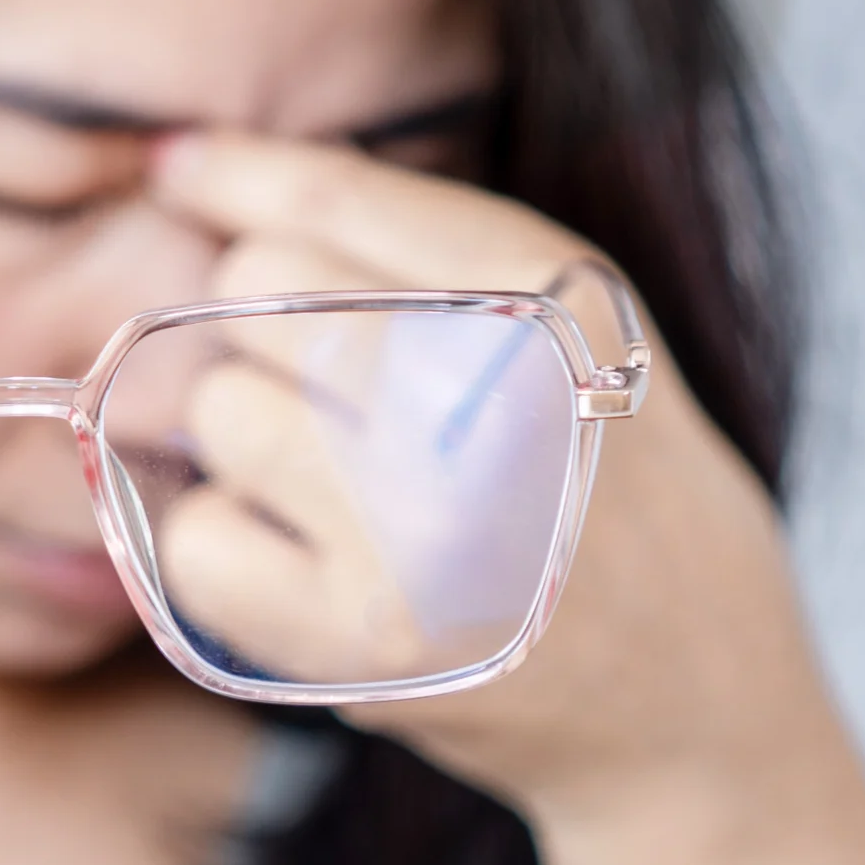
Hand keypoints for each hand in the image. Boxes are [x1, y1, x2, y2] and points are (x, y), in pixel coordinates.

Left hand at [145, 132, 822, 826]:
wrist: (689, 698)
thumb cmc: (596, 491)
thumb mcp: (566, 328)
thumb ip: (402, 243)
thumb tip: (180, 167)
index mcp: (561, 303)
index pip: (335, 201)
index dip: (237, 178)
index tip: (175, 170)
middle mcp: (494, 404)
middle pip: (257, 293)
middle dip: (271, 339)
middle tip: (344, 410)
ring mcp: (422, 530)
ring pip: (218, 411)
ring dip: (250, 448)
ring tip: (341, 496)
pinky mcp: (362, 640)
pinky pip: (200, 542)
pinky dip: (232, 554)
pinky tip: (313, 568)